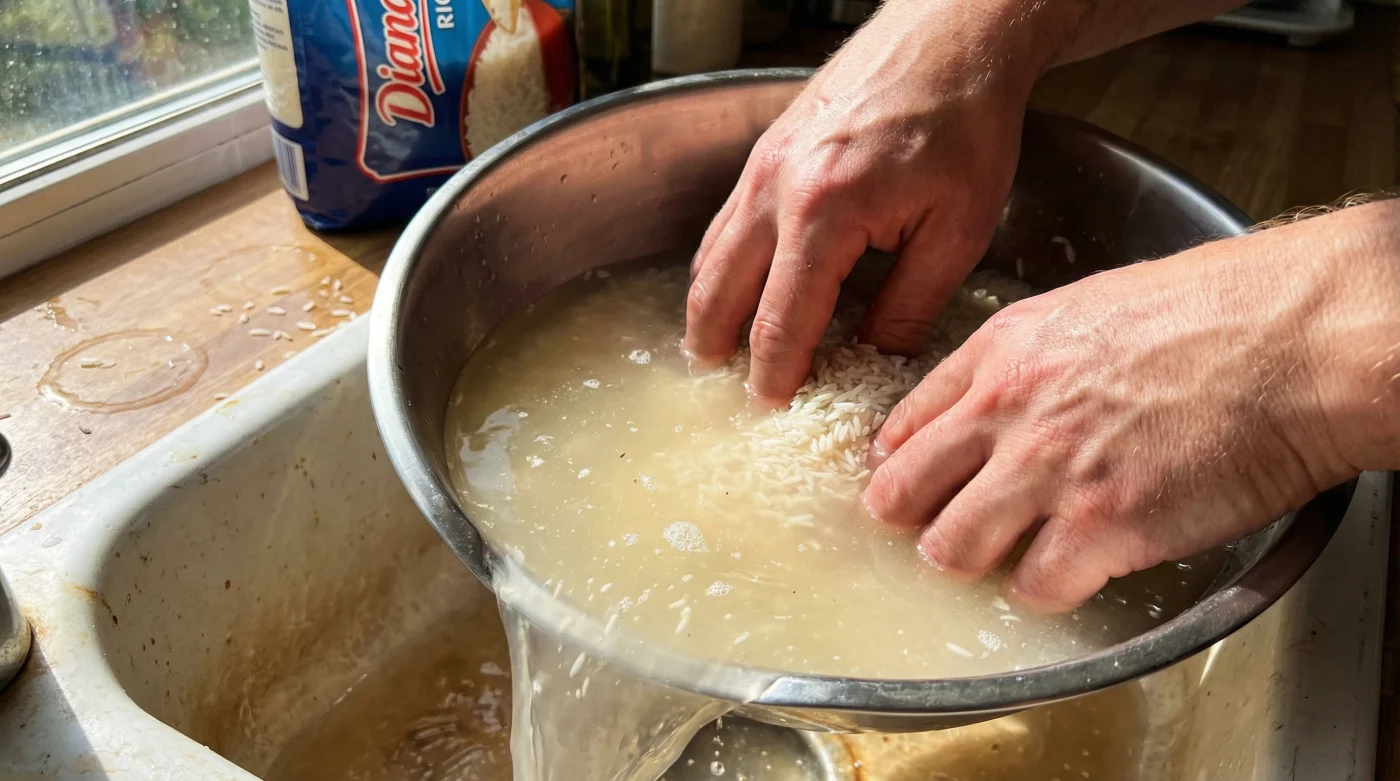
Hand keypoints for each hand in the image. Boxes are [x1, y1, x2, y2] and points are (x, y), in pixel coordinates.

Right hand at [683, 0, 1040, 404]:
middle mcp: (776, 188)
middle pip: (720, 292)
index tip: (773, 408)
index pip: (782, 321)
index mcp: (824, 214)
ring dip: (710, 307)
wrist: (952, 35)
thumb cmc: (965, 122)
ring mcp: (763, 164)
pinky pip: (726, 220)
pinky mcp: (767, 148)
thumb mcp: (958, 229)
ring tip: (721, 348)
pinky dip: (723, 263)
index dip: (774, 374)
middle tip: (730, 389)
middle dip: (719, 348)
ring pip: (711, 254)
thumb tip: (875, 356)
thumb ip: (910, 304)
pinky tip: (742, 283)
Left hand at [862, 202, 1399, 611]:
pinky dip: (1051, 589)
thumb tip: (1005, 398)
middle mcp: (1008, 409)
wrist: (1301, 336)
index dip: (901, 464)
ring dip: (976, 561)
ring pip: (950, 550)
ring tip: (1013, 554)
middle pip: (901, 493)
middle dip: (916, 520)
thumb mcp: (1093, 306)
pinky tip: (1081, 567)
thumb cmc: (1224, 310)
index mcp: (1003, 350)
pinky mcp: (1102, 526)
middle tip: (946, 529)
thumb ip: (1033, 357)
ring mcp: (1049, 470)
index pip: (902, 424)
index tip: (911, 484)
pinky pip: (1034, 587)